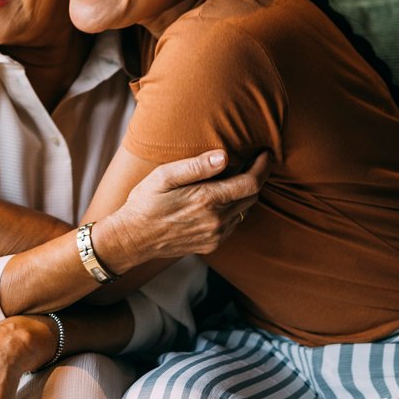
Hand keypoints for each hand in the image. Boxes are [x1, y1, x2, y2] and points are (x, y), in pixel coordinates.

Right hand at [103, 150, 269, 267]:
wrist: (132, 238)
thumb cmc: (145, 202)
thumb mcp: (164, 176)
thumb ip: (196, 166)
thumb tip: (224, 156)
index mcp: (207, 199)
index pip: (251, 183)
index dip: (263, 166)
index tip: (266, 153)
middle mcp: (216, 220)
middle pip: (252, 197)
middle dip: (257, 177)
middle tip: (254, 160)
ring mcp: (215, 235)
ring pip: (244, 211)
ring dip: (245, 194)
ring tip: (237, 177)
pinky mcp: (211, 245)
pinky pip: (234, 224)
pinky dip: (234, 209)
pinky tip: (221, 199)